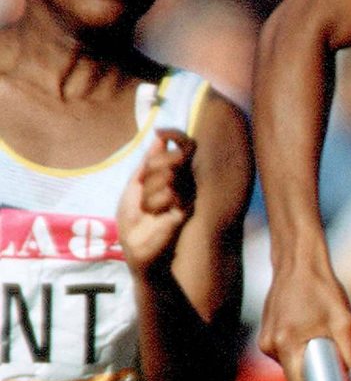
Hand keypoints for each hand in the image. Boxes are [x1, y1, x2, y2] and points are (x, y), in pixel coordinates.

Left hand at [117, 129, 196, 274]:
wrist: (137, 248)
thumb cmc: (134, 219)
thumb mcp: (134, 185)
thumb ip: (148, 163)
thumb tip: (160, 137)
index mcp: (172, 174)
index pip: (183, 146)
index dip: (175, 135)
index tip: (161, 132)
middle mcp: (183, 182)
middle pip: (173, 156)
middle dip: (153, 168)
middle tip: (144, 186)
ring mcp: (187, 195)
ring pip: (168, 173)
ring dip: (150, 190)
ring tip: (147, 208)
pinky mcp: (186, 209)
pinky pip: (170, 192)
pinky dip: (155, 201)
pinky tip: (154, 213)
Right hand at [259, 252, 350, 380]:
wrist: (298, 262)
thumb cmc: (322, 289)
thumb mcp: (344, 322)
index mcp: (285, 344)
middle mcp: (270, 345)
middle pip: (296, 379)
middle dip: (317, 377)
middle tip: (338, 362)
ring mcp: (266, 340)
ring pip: (292, 367)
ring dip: (310, 361)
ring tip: (324, 339)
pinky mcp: (267, 334)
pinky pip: (287, 354)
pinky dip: (302, 351)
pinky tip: (312, 333)